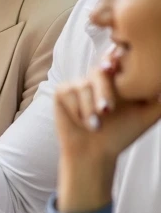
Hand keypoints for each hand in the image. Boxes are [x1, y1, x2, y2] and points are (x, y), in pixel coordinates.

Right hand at [54, 69, 160, 212]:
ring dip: (89, 109)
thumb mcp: (147, 115)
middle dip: (103, 92)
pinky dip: (76, 110)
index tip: (112, 67)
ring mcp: (78, 85)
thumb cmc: (120, 134)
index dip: (113, 60)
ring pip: (83, 86)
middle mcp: (96, 80)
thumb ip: (159, 99)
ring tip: (95, 126)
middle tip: (107, 111)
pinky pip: (68, 93)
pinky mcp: (62, 92)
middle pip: (98, 72)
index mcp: (116, 81)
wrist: (95, 153)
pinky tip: (81, 123)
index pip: (115, 61)